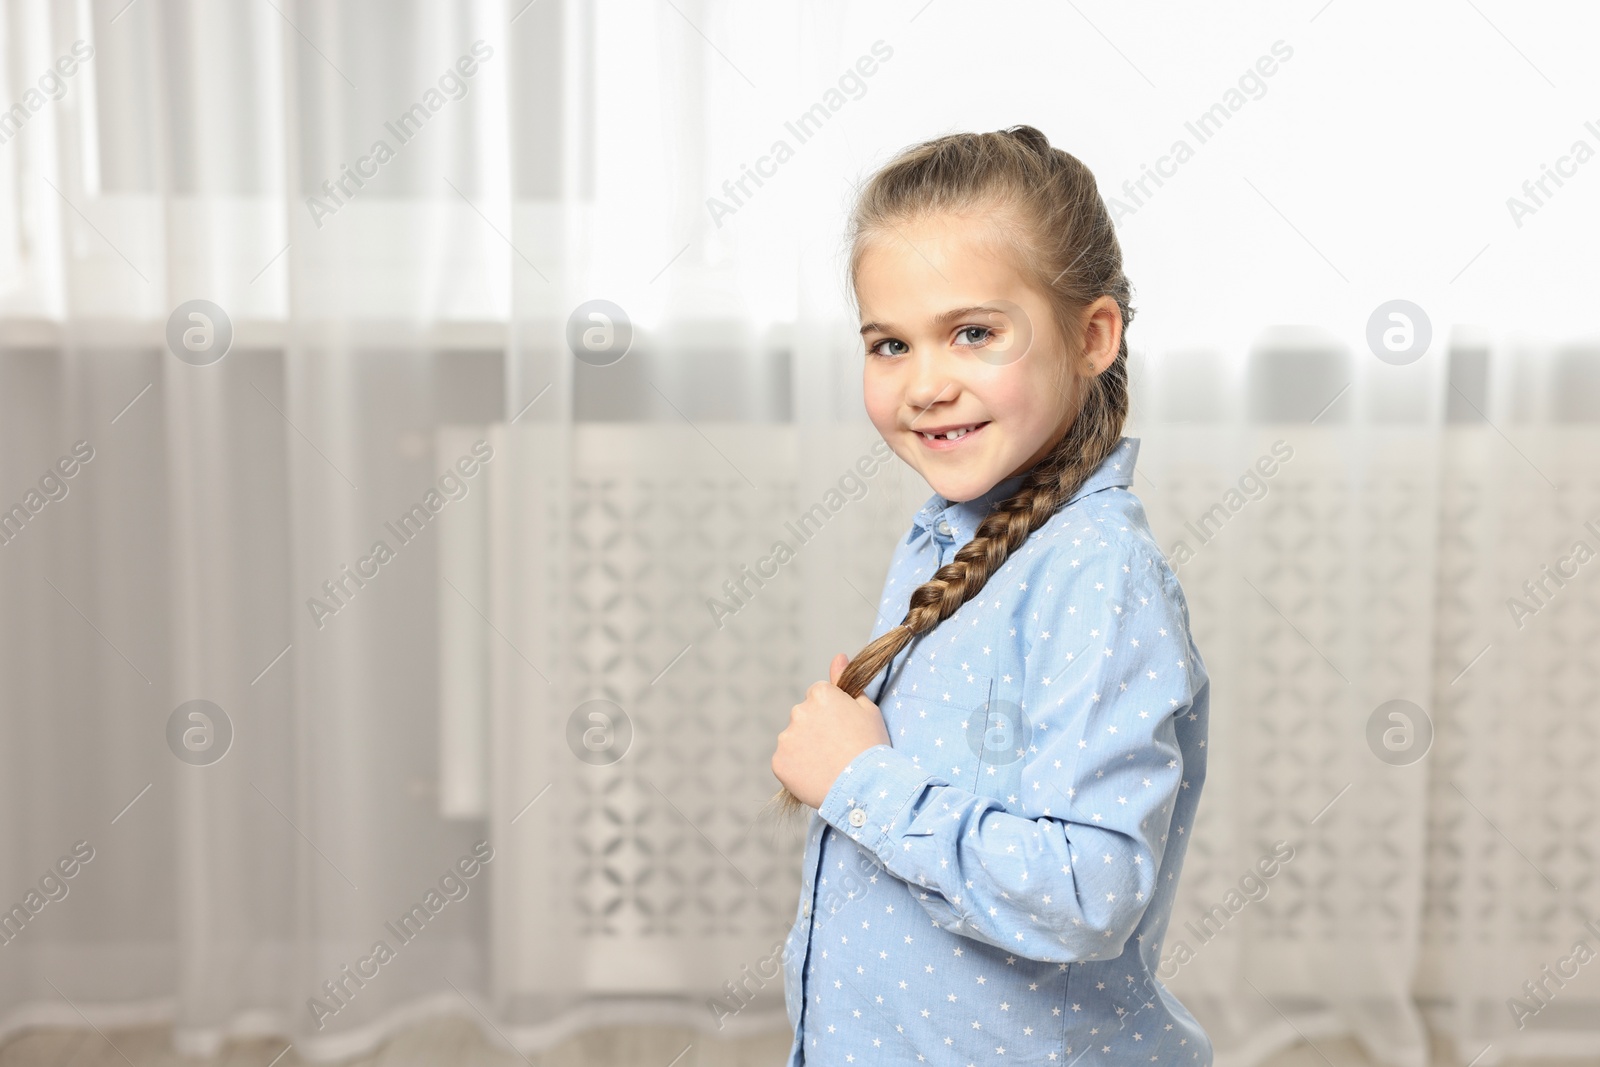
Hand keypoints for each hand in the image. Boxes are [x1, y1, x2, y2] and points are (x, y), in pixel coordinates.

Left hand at [771, 653, 890, 808]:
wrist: (865, 787)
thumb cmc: (871, 746)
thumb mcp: (867, 708)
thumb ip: (845, 681)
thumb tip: (838, 657)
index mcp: (820, 694)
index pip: (819, 697)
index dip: (833, 714)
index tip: (844, 729)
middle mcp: (798, 711)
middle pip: (804, 716)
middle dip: (816, 729)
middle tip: (838, 749)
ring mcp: (786, 737)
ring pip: (794, 739)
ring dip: (805, 749)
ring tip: (828, 765)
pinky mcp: (778, 762)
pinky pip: (786, 762)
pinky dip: (797, 768)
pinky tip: (816, 775)